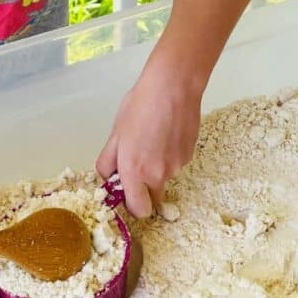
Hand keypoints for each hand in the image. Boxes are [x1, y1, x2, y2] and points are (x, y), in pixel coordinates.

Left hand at [96, 65, 201, 217]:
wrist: (173, 87)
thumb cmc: (140, 106)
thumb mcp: (115, 133)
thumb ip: (108, 161)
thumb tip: (108, 177)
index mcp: (134, 171)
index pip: (138, 209)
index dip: (132, 204)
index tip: (127, 191)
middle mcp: (157, 175)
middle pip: (153, 197)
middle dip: (145, 187)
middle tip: (139, 162)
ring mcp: (176, 166)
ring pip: (165, 177)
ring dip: (158, 167)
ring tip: (154, 137)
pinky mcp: (189, 155)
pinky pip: (176, 163)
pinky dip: (170, 155)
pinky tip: (167, 132)